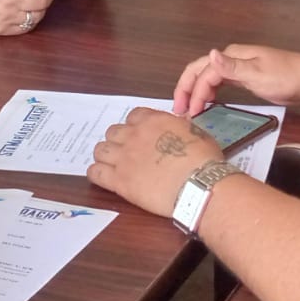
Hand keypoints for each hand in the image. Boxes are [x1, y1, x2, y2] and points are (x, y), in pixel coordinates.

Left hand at [88, 107, 223, 217]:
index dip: (136, 126)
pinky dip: (96, 173)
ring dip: (106, 155)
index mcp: (153, 121)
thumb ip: (179, 128)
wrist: (199, 185)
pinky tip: (103, 177)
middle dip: (119, 140)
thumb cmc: (204, 160)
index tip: (141, 136)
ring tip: (113, 165)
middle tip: (128, 152)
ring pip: (100, 150)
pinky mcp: (119, 180)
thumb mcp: (196, 133)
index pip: (134, 116)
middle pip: (113, 131)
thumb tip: (178, 126)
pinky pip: (95, 172)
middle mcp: (134, 135)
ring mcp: (124, 158)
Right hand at [173, 44, 299, 117]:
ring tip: (189, 110)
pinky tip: (207, 104)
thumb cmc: (288, 77)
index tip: (190, 113)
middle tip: (178, 110)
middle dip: (186, 88)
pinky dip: (209, 92)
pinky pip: (220, 83)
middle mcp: (232, 59)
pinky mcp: (245, 78)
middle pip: (200, 70)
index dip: (195, 92)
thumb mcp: (259, 74)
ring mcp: (239, 67)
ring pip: (208, 77)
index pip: (204, 72)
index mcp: (233, 55)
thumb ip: (232, 67)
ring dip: (196, 91)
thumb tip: (211, 54)